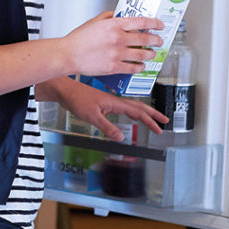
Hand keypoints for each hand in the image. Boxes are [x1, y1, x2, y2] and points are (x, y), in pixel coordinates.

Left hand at [52, 75, 168, 140]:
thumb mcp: (92, 116)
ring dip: (143, 113)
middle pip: (139, 107)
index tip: (160, 128)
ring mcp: (109, 101)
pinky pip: (123, 107)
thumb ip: (107, 127)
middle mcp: (114, 101)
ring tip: (152, 120)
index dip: (150, 120)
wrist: (64, 90)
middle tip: (164, 121)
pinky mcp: (103, 103)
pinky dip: (131, 112)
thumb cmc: (76, 99)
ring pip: (131, 106)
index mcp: (115, 103)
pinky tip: (130, 116)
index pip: (138, 112)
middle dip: (153, 114)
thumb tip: (122, 138)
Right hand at [61, 11, 164, 77]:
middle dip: (156, 40)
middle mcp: (117, 39)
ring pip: (142, 54)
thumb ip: (108, 17)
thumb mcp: (93, 22)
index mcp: (113, 25)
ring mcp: (117, 54)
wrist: (68, 55)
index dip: (154, 23)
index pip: (141, 21)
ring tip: (152, 53)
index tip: (159, 25)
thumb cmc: (77, 40)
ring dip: (151, 54)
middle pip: (145, 38)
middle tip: (159, 40)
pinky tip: (141, 65)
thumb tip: (119, 15)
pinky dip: (140, 67)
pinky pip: (133, 68)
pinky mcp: (114, 67)